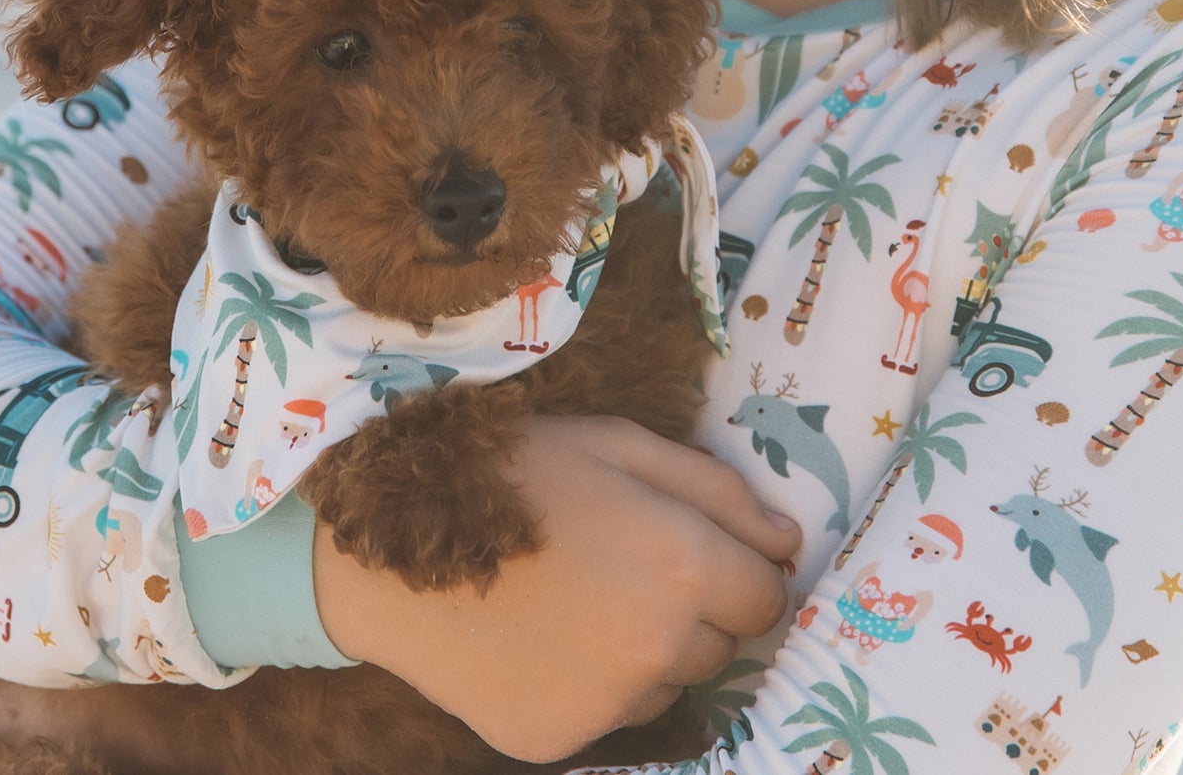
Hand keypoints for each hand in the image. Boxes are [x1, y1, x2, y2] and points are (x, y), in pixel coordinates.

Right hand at [313, 413, 801, 764]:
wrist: (394, 546)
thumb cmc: (513, 474)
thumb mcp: (616, 443)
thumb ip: (716, 490)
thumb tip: (788, 541)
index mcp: (681, 564)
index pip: (767, 594)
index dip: (739, 567)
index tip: (697, 547)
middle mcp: (658, 646)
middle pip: (721, 643)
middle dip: (694, 605)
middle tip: (624, 561)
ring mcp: (610, 704)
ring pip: (669, 682)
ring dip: (647, 647)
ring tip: (578, 594)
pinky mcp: (563, 740)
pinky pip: (613, 714)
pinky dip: (594, 681)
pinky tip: (544, 634)